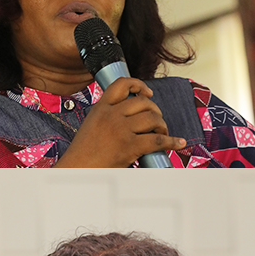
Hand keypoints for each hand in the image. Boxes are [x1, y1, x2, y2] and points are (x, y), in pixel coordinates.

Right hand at [53, 78, 186, 166]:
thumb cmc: (85, 153)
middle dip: (155, 111)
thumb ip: (109, 116)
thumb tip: (136, 114)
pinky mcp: (129, 146)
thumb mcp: (93, 125)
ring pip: (153, 118)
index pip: (121, 84)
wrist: (76, 170)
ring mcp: (120, 130)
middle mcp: (111, 115)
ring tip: (162, 133)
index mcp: (100, 108)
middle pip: (144, 102)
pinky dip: (172, 142)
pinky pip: (158, 140)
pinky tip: (179, 143)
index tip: (148, 93)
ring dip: (162, 125)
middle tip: (157, 123)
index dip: (139, 85)